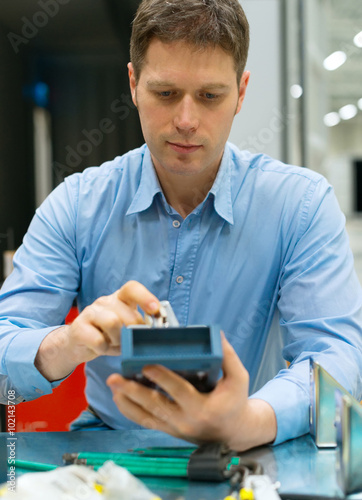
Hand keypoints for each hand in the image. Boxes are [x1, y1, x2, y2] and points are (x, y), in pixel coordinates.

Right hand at [35, 281, 159, 380]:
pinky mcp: (78, 327)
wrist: (77, 344)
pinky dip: (104, 348)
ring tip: (116, 344)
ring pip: (113, 322)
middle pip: (127, 312)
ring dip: (119, 339)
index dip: (145, 297)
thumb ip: (142, 326)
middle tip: (132, 340)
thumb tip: (161, 330)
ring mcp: (90, 312)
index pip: (132, 288)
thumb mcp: (127, 328)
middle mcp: (105, 301)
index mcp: (120, 298)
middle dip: (134, 330)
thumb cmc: (109, 335)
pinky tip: (102, 348)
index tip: (156, 310)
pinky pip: (98, 340)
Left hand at [107, 334, 276, 450]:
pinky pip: (145, 422)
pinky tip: (119, 398)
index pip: (179, 391)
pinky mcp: (168, 430)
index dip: (162, 379)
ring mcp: (174, 428)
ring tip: (112, 386)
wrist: (233, 433)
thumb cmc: (234, 402)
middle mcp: (185, 420)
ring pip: (146, 416)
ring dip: (127, 401)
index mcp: (202, 408)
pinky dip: (130, 411)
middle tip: (116, 378)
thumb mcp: (239, 379)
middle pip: (155, 405)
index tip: (146, 365)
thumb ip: (229, 357)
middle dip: (133, 391)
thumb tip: (216, 334)